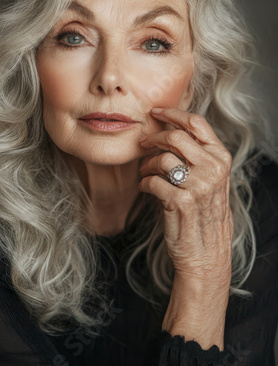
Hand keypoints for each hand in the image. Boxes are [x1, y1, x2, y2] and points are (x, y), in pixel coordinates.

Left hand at [138, 107, 232, 290]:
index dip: (172, 113)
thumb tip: (171, 132)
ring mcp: (197, 186)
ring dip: (147, 164)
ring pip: (161, 158)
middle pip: (175, 137)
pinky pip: (152, 181)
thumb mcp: (212, 181)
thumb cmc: (205, 215)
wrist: (206, 253)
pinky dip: (144, 183)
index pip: (196, 123)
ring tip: (145, 172)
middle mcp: (212, 169)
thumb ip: (200, 156)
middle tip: (143, 143)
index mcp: (221, 159)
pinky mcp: (180, 202)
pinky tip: (146, 187)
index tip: (155, 112)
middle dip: (153, 138)